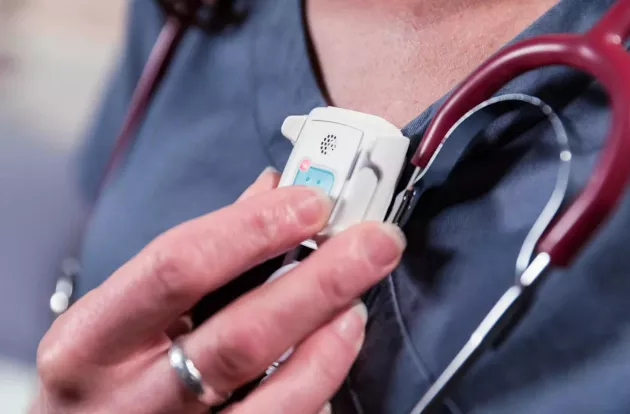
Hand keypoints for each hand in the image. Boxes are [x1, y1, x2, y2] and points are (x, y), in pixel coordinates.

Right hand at [32, 168, 405, 413]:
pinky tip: (333, 355)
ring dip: (329, 341)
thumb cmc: (103, 371)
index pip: (178, 268)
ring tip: (358, 301)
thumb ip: (200, 252)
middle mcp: (124, 398)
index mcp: (88, 340)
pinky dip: (316, 388)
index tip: (312, 203)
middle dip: (318, 281)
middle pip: (239, 335)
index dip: (252, 230)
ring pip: (270, 396)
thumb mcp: (124, 312)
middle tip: (374, 244)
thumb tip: (271, 194)